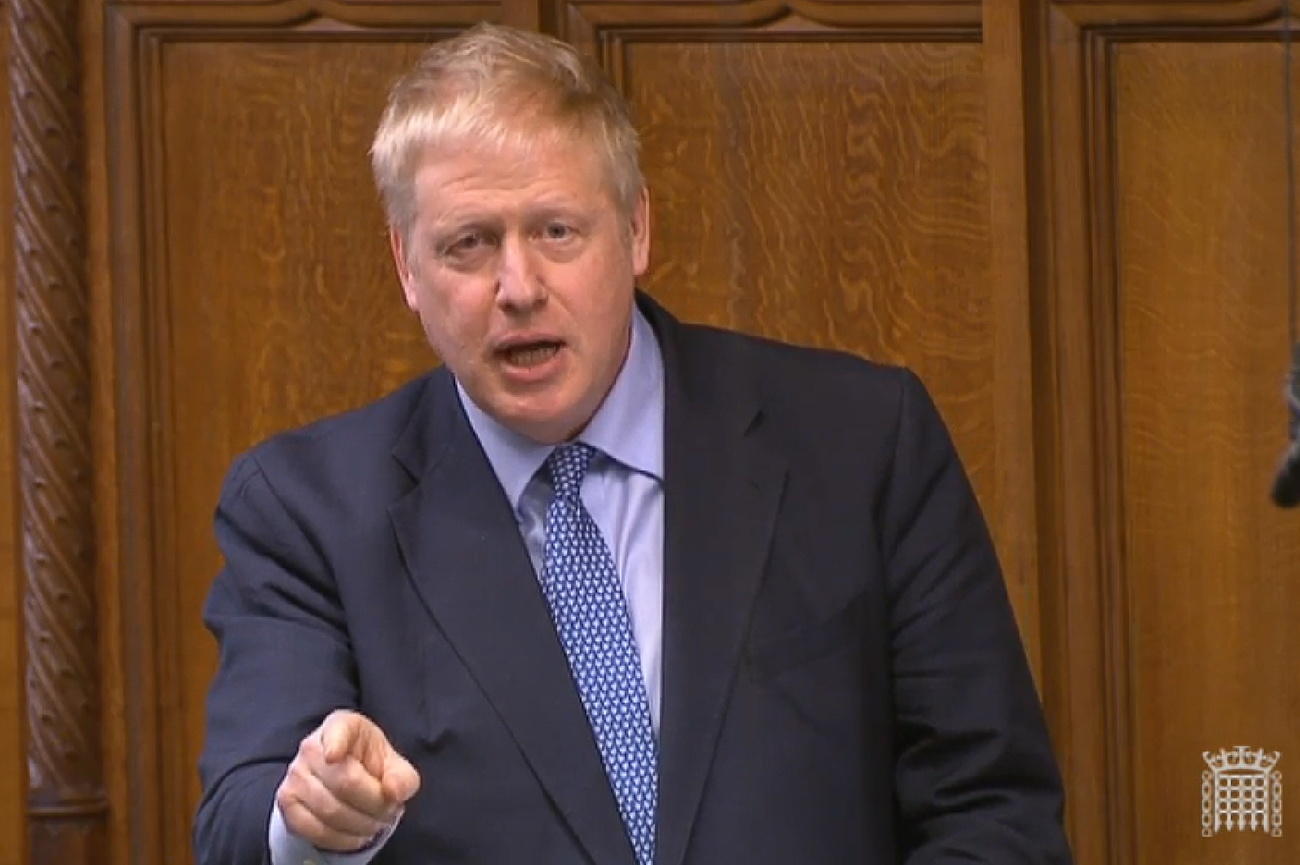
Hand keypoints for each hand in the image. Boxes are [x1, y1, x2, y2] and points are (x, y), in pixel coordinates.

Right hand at [276, 709, 421, 851]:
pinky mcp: (287, 802)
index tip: (334, 756)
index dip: (335, 743)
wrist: (344, 779)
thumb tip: (393, 792)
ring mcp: (295, 775)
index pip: (337, 731)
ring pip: (330, 810)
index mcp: (342, 725)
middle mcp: (311, 747)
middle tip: (388, 812)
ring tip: (375, 824)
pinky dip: (340, 839)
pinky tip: (356, 836)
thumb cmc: (370, 766)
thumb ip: (402, 777)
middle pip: (344, 782)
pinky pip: (314, 829)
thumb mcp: (394, 765)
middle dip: (374, 804)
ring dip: (360, 825)